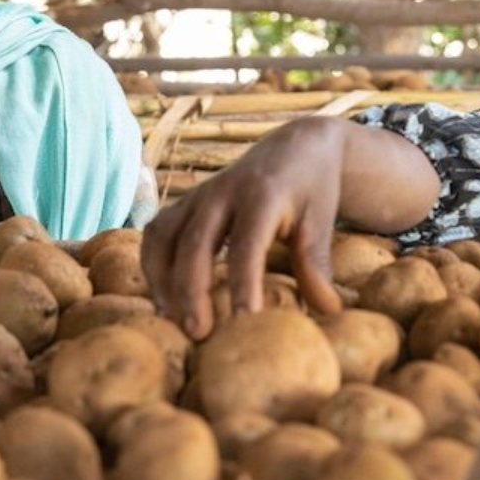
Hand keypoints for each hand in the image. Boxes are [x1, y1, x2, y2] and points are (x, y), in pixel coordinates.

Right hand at [142, 117, 441, 339]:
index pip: (246, 245)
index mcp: (262, 196)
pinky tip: (161, 297)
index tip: (244, 321)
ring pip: (164, 235)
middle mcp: (222, 192)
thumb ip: (317, 266)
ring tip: (170, 319)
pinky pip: (156, 231)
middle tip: (197, 333)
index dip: (242, 283)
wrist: (296, 147)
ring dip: (161, 279)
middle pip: (195, 243)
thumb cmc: (311, 191)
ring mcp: (198, 195)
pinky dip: (151, 263)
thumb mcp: (320, 223)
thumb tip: (328, 312)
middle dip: (191, 290)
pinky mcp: (185, 202)